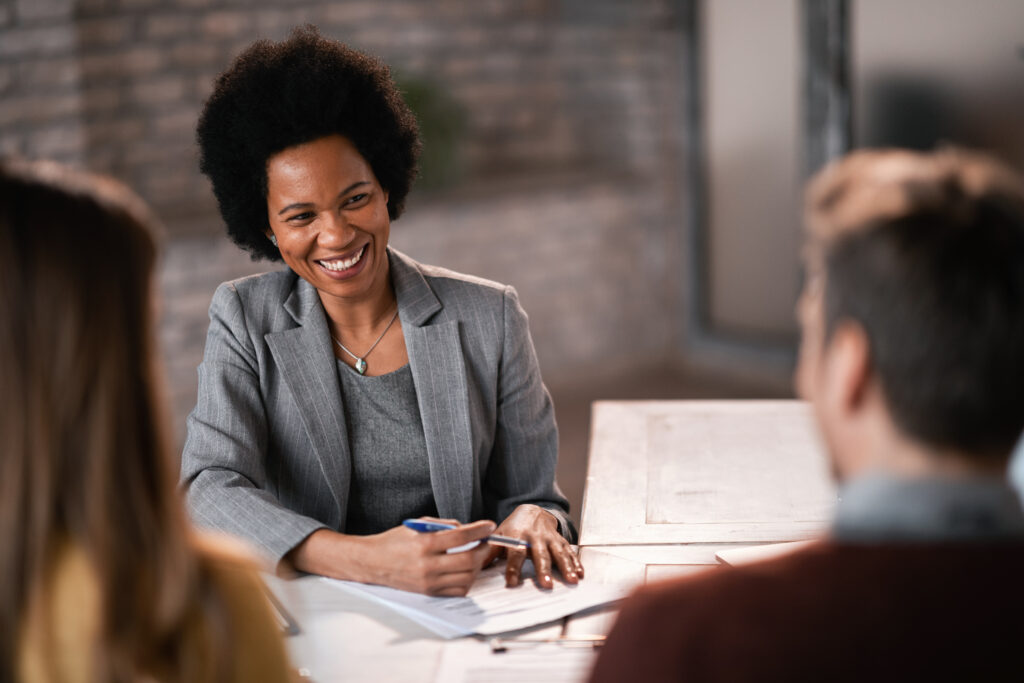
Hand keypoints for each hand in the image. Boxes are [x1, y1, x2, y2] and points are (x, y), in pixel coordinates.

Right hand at [289, 518, 494, 595]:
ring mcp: (428, 581)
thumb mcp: (417, 525)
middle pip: (468, 560)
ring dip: (476, 565)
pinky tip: (464, 570)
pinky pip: (457, 590)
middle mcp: (427, 564)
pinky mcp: (429, 592)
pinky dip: (466, 580)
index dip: (479, 530)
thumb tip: (467, 530)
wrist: (373, 562)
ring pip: (466, 577)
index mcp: (424, 543)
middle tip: (485, 542)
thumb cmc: (396, 541)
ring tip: (475, 555)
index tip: (489, 526)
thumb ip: (443, 525)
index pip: (461, 536)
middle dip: (482, 549)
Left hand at [483, 504, 583, 588]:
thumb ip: (489, 551)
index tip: (512, 583)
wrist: (532, 510)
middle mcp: (535, 537)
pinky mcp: (560, 540)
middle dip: (544, 569)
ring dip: (566, 567)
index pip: (514, 554)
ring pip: (559, 553)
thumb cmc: (513, 528)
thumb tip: (474, 565)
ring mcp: (550, 538)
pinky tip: (580, 574)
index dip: (513, 568)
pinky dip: (576, 562)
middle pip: (540, 555)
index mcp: (517, 537)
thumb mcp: (499, 535)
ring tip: (571, 580)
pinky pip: (569, 552)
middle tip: (546, 584)